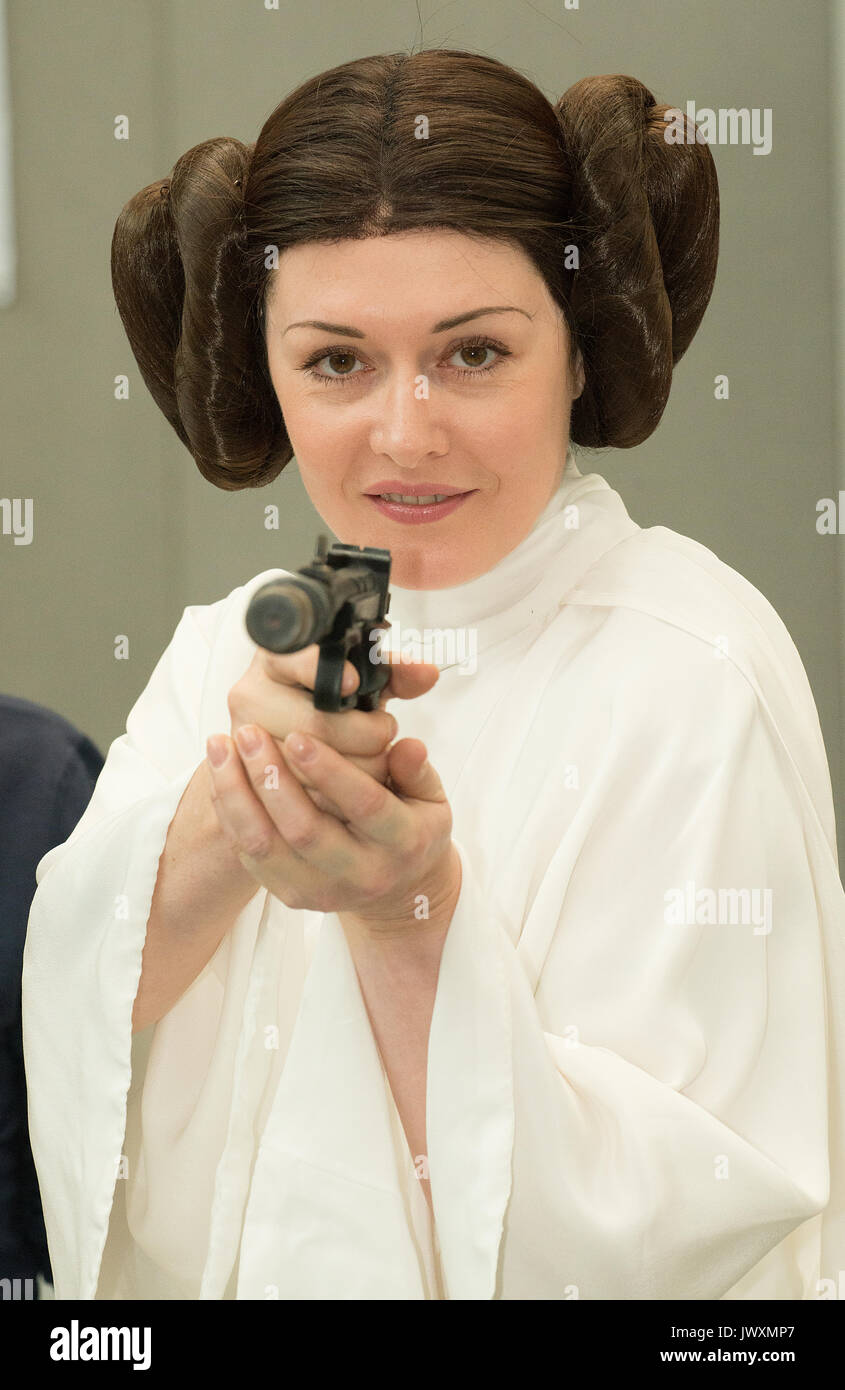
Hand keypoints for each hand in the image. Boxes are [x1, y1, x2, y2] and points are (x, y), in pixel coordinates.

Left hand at [206, 723, 461, 932]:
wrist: (400, 890)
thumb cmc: (411, 826)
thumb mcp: (430, 798)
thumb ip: (416, 770)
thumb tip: (408, 746)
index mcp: (403, 843)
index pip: (364, 806)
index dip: (329, 770)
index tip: (297, 734)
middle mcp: (363, 874)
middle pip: (305, 830)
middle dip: (270, 777)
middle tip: (248, 731)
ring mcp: (323, 891)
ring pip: (265, 846)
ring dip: (236, 794)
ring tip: (221, 746)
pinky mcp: (292, 897)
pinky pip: (249, 856)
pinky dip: (230, 813)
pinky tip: (221, 775)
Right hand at [227, 643, 437, 818]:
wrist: (296, 743)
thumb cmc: (335, 708)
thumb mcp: (364, 686)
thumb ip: (397, 676)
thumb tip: (425, 673)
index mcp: (274, 660)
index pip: (291, 659)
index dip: (319, 669)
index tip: (354, 682)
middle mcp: (249, 696)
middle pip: (314, 724)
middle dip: (366, 735)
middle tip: (382, 734)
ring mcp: (245, 741)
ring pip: (312, 766)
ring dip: (359, 769)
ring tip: (371, 758)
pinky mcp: (253, 781)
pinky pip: (305, 796)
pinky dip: (339, 796)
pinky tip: (351, 784)